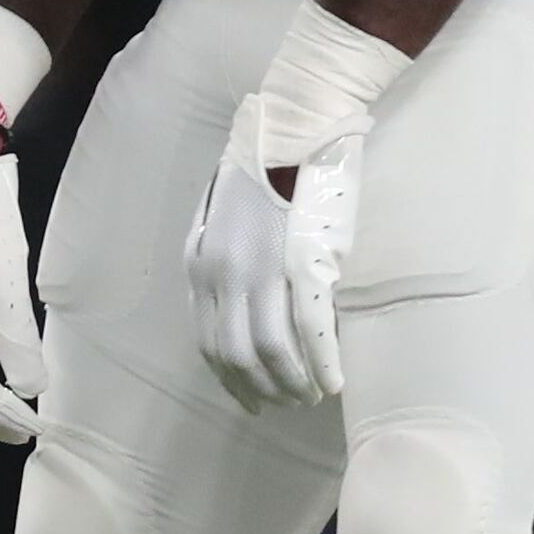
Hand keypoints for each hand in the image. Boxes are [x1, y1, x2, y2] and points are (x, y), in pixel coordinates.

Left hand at [185, 94, 360, 410]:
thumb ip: (230, 263)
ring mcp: (260, 269)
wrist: (293, 128)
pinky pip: (307, 329)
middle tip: (284, 405)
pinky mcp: (300, 263)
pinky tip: (333, 381)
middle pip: (234, 354)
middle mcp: (222, 272)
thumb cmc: (266, 169)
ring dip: (291, 382)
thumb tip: (247, 307)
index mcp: (200, 262)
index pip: (207, 340)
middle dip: (260, 389)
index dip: (229, 378)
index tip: (249, 399)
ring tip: (310, 396)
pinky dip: (320, 363)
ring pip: (268, 350)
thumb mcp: (227, 220)